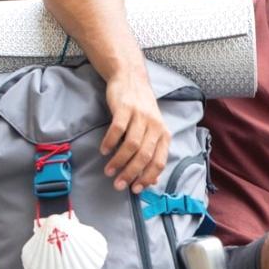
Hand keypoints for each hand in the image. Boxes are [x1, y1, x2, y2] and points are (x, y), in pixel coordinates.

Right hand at [100, 75, 168, 193]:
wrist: (131, 79)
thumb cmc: (141, 110)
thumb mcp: (152, 131)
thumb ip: (153, 153)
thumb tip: (154, 180)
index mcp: (164, 134)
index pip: (159, 162)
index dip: (147, 178)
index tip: (135, 189)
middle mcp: (155, 126)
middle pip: (144, 156)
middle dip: (130, 174)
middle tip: (118, 184)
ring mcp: (141, 116)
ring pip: (131, 145)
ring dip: (119, 161)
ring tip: (108, 170)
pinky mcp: (125, 108)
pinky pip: (118, 130)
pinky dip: (110, 142)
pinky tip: (104, 151)